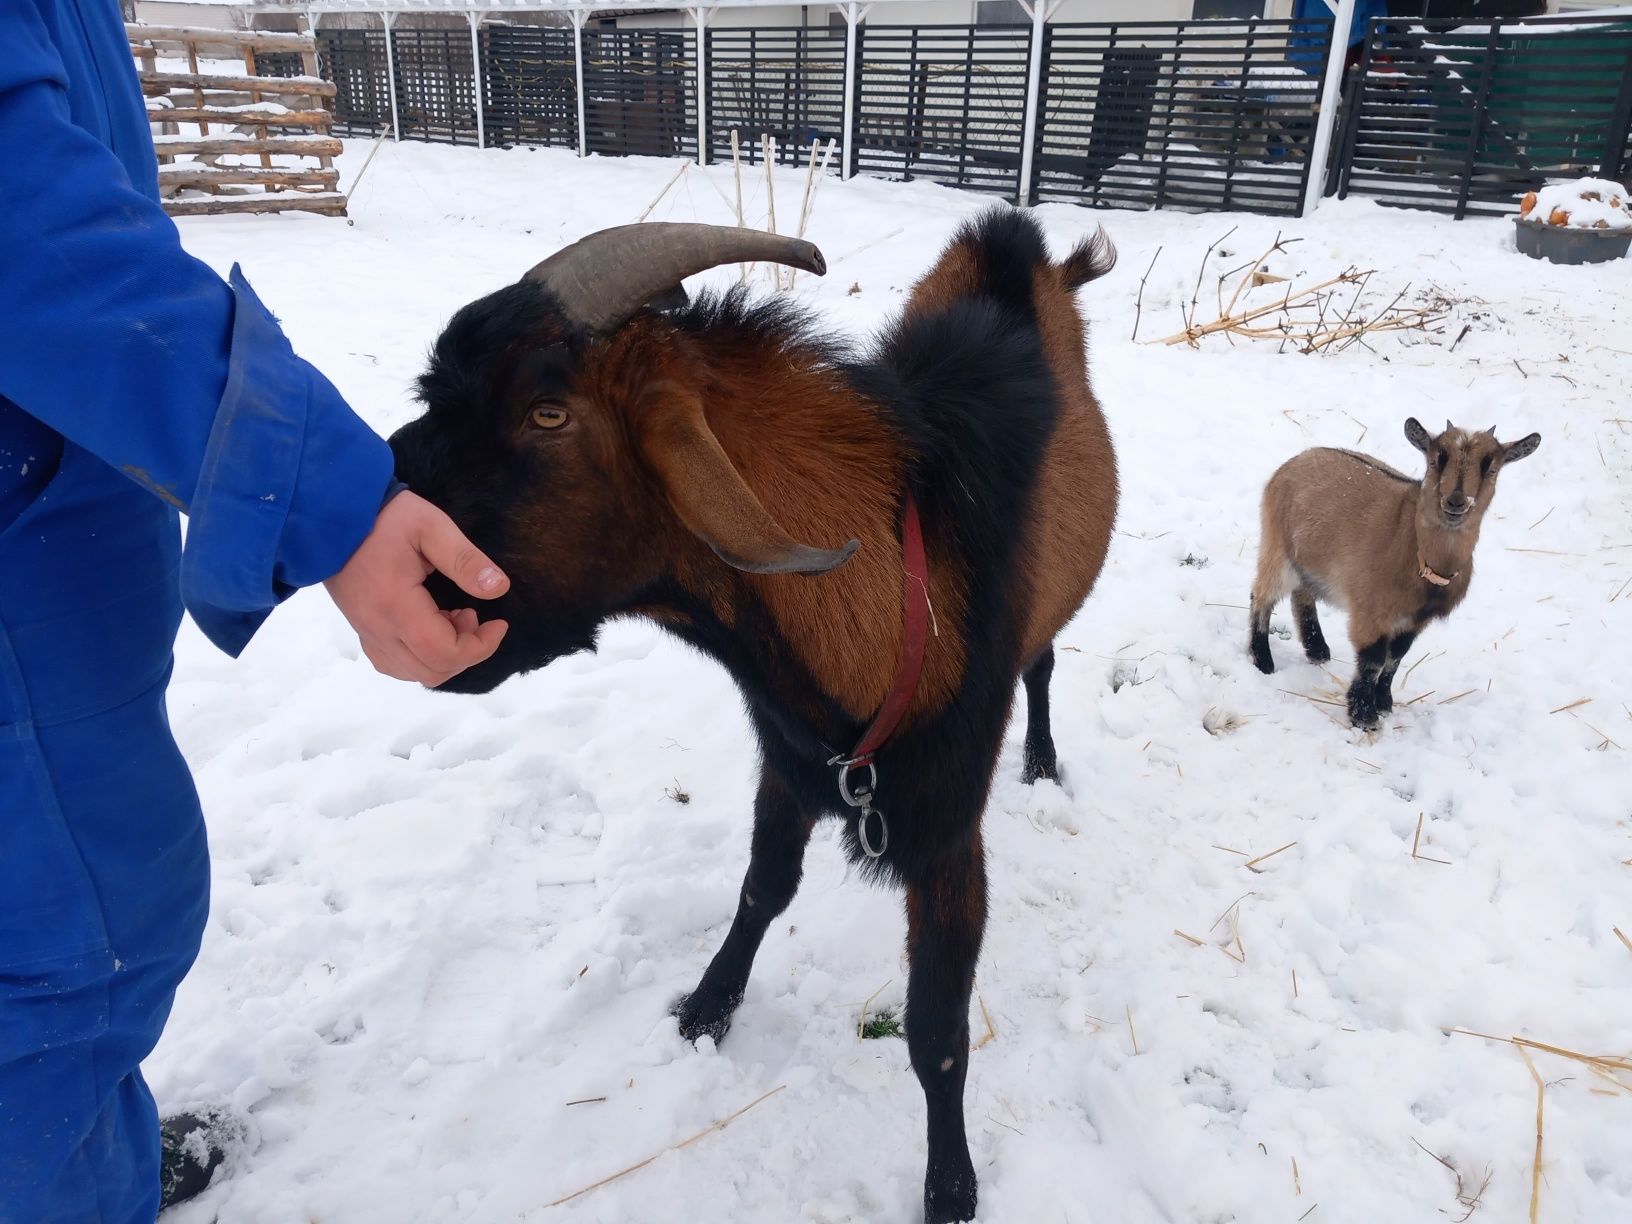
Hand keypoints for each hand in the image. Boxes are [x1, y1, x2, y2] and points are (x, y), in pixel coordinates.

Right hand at [325, 490, 510, 686]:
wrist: (329, 514)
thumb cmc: (384, 517)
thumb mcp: (431, 527)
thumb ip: (465, 559)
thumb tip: (498, 588)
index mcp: (397, 606)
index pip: (444, 653)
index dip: (480, 647)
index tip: (498, 624)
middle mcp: (378, 628)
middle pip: (431, 671)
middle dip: (466, 652)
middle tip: (473, 615)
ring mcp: (366, 632)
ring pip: (412, 672)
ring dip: (443, 655)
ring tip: (453, 618)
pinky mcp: (362, 628)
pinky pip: (392, 663)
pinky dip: (420, 656)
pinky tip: (430, 627)